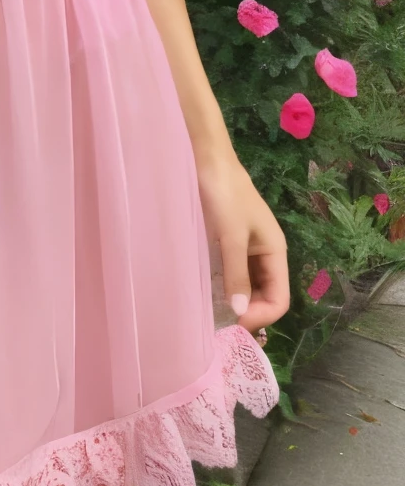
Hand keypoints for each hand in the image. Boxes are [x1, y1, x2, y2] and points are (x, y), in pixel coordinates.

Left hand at [196, 153, 290, 338]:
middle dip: (247, 312)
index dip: (260, 315)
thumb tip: (240, 313)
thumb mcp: (231, 236)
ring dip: (234, 302)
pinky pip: (232, 274)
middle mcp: (264, 255)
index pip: (279, 299)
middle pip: (264, 296)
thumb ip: (237, 273)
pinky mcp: (227, 243)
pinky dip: (223, 287)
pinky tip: (206, 293)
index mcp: (275, 252)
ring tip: (211, 313)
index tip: (233, 322)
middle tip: (219, 324)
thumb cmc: (225, 195)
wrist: (207, 160)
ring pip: (247, 287)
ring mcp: (246, 250)